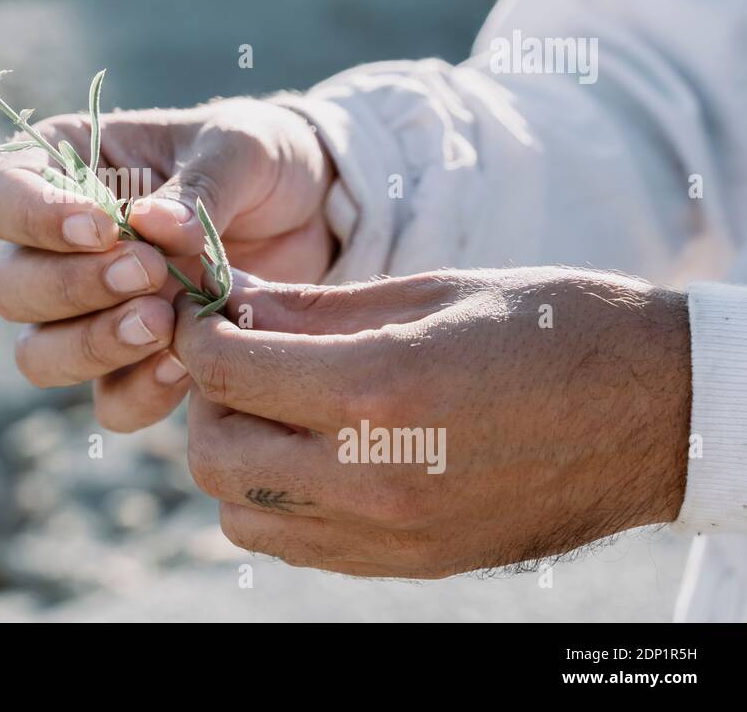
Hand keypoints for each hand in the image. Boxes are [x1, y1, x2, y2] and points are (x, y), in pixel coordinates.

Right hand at [0, 98, 335, 430]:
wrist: (315, 215)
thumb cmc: (259, 158)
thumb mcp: (240, 147)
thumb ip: (197, 185)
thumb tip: (152, 227)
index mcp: (62, 168)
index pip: (2, 200)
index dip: (37, 220)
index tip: (104, 228)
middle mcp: (55, 248)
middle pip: (9, 287)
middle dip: (74, 288)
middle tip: (150, 273)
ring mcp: (87, 315)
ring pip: (38, 354)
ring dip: (92, 346)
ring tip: (161, 323)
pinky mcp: (132, 366)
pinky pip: (107, 402)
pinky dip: (138, 392)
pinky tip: (183, 365)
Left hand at [173, 266, 691, 577]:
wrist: (657, 413)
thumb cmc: (550, 328)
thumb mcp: (427, 293)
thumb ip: (314, 310)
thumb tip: (230, 306)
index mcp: (381, 390)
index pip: (228, 372)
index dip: (200, 334)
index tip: (208, 313)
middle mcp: (375, 475)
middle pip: (216, 454)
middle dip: (207, 399)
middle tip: (239, 358)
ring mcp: (392, 534)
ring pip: (242, 514)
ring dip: (235, 457)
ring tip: (275, 409)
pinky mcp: (409, 564)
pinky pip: (296, 544)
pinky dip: (276, 501)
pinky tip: (312, 452)